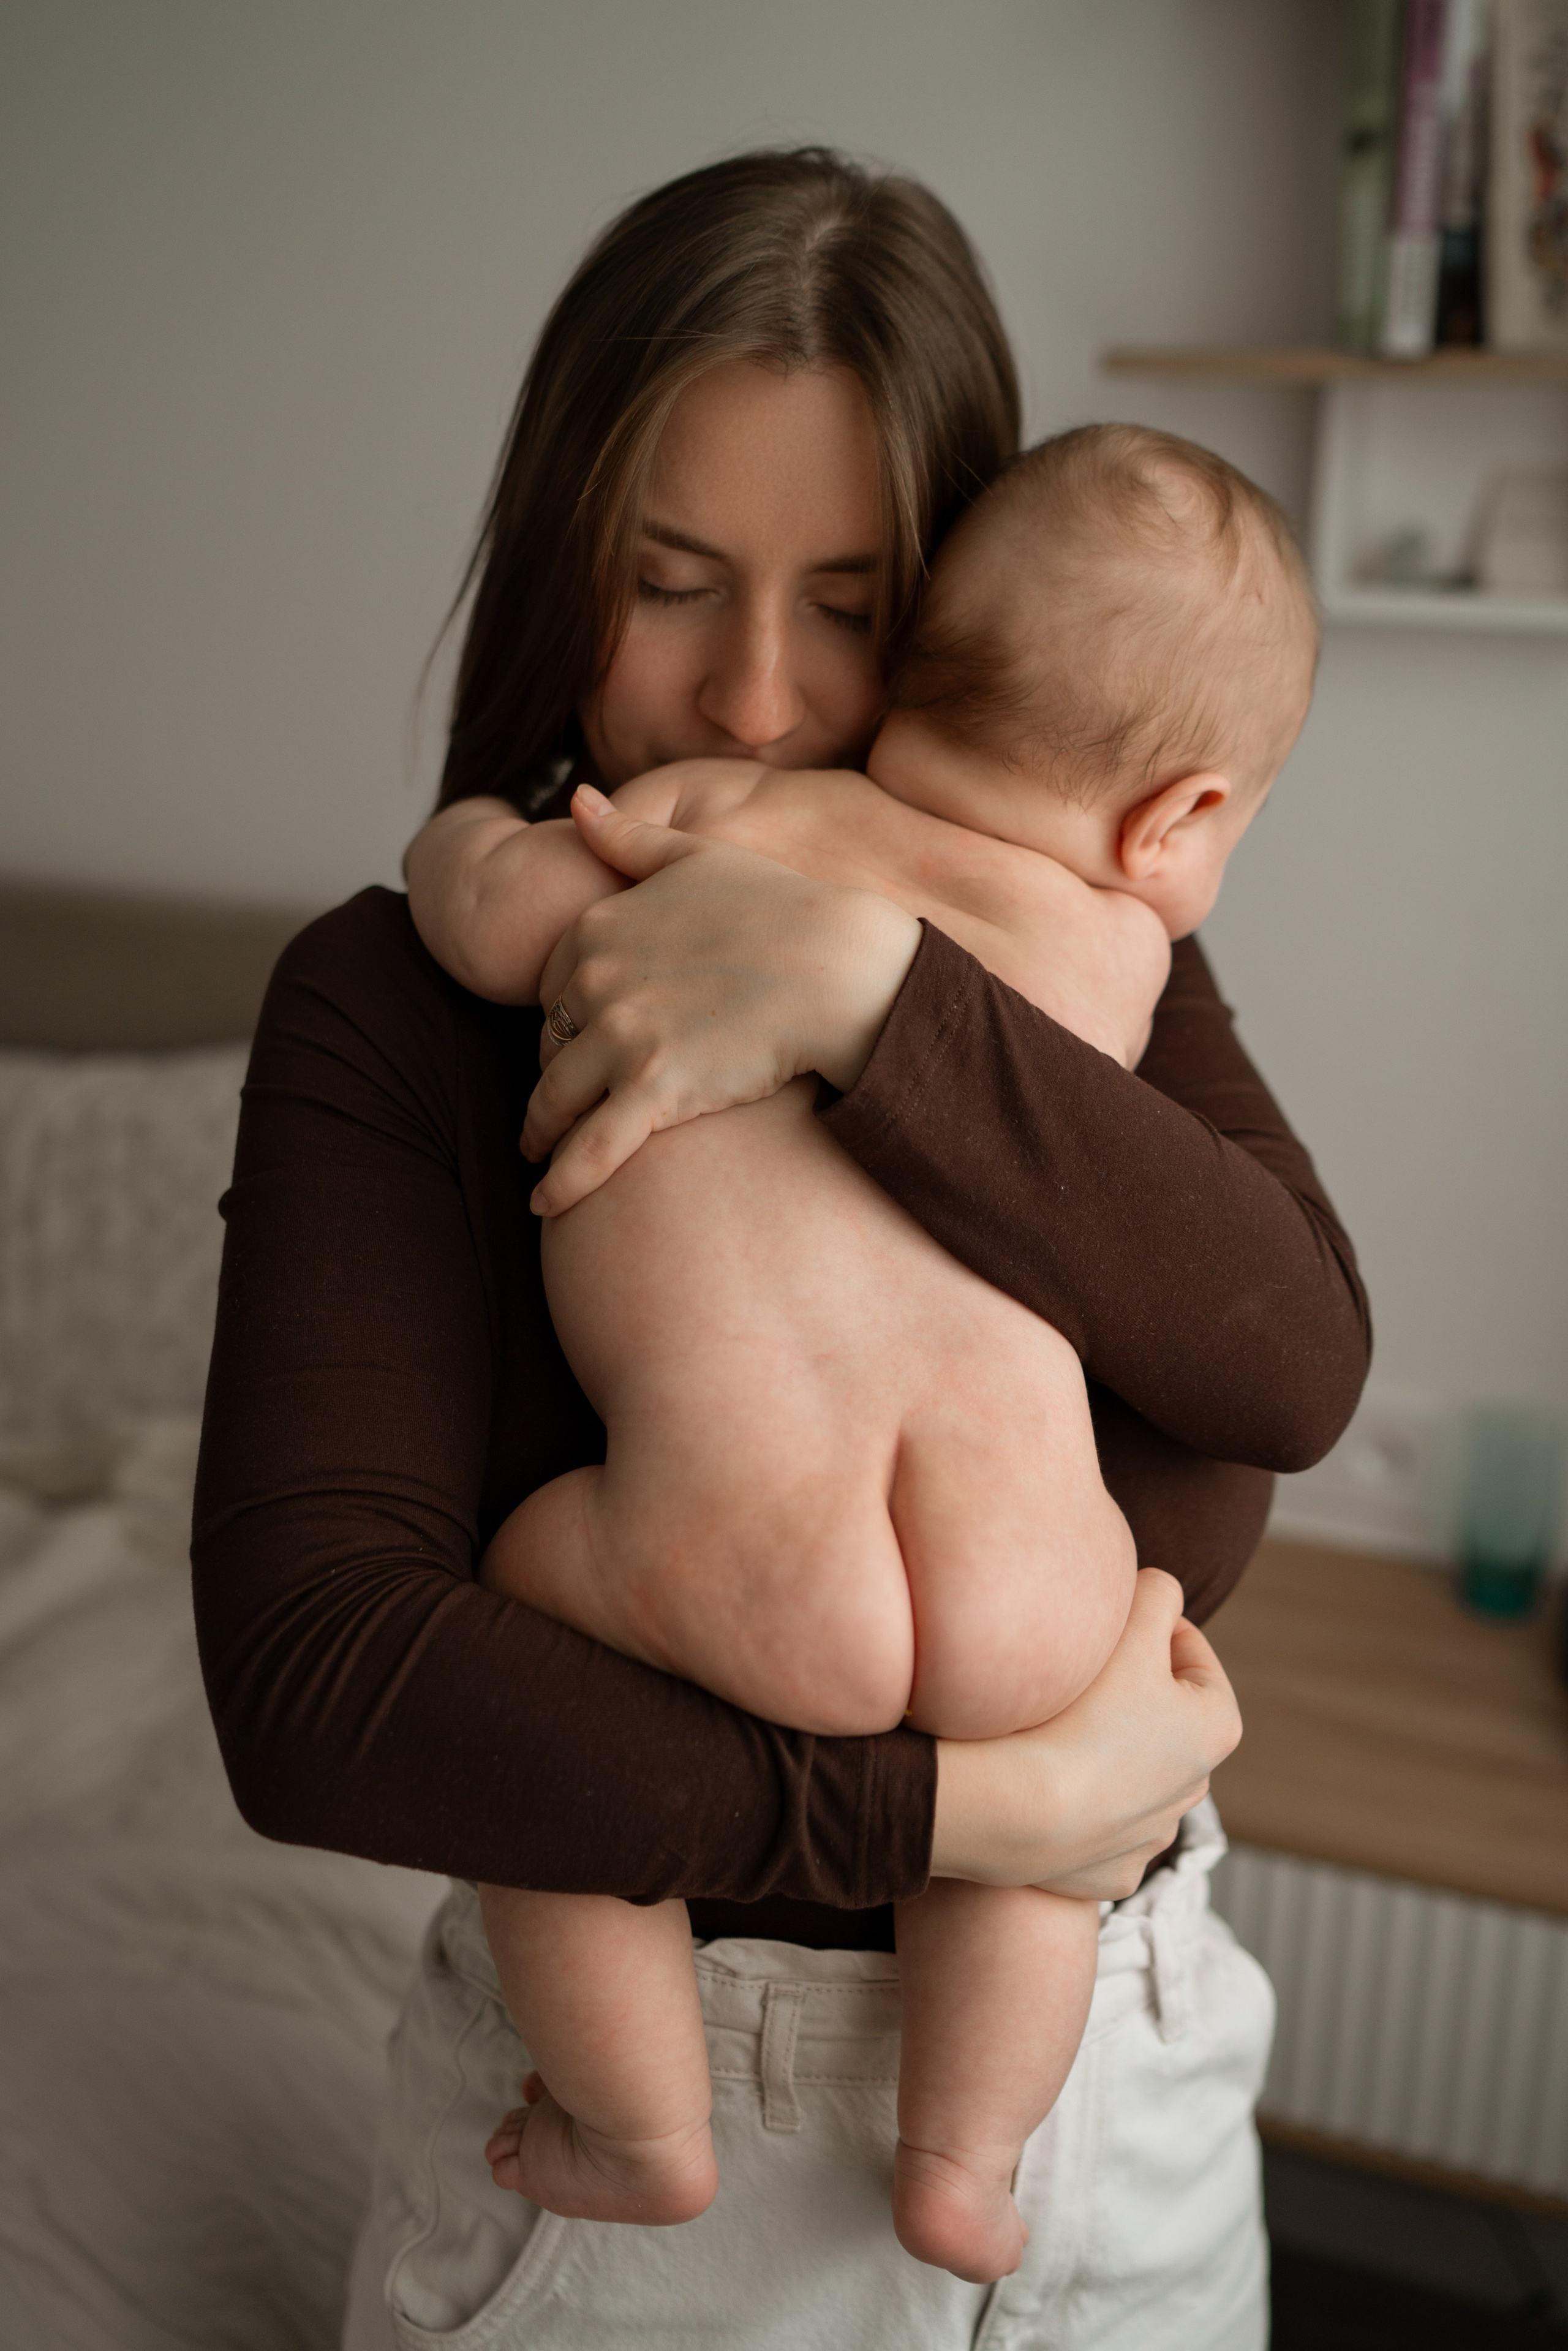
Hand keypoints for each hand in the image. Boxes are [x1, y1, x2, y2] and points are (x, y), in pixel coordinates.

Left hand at [523, 786, 921, 1215]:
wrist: (843, 967)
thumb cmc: (783, 908)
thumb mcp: (698, 854)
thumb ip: (629, 836)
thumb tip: (575, 800)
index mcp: (597, 925)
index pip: (550, 985)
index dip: (563, 1015)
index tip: (574, 1037)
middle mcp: (594, 980)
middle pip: (549, 1043)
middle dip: (553, 1073)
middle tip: (560, 1102)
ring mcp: (621, 1038)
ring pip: (556, 1100)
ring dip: (542, 1132)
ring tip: (540, 1155)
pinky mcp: (654, 1091)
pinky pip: (589, 1150)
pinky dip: (560, 1183)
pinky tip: (543, 1206)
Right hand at [928, 1569, 1240, 1900]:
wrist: (1020, 1812)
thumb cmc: (1083, 1712)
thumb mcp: (1130, 1624)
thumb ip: (1156, 1592)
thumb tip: (1161, 1590)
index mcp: (1216, 1726)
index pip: (1187, 1648)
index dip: (1143, 1624)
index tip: (1103, 1626)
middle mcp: (1196, 1787)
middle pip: (1158, 1711)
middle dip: (1123, 1687)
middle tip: (1073, 1674)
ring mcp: (1152, 1837)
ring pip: (1127, 1766)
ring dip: (1100, 1742)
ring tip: (1051, 1726)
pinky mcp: (1110, 1872)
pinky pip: (1092, 1822)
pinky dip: (1073, 1800)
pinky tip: (1042, 1781)